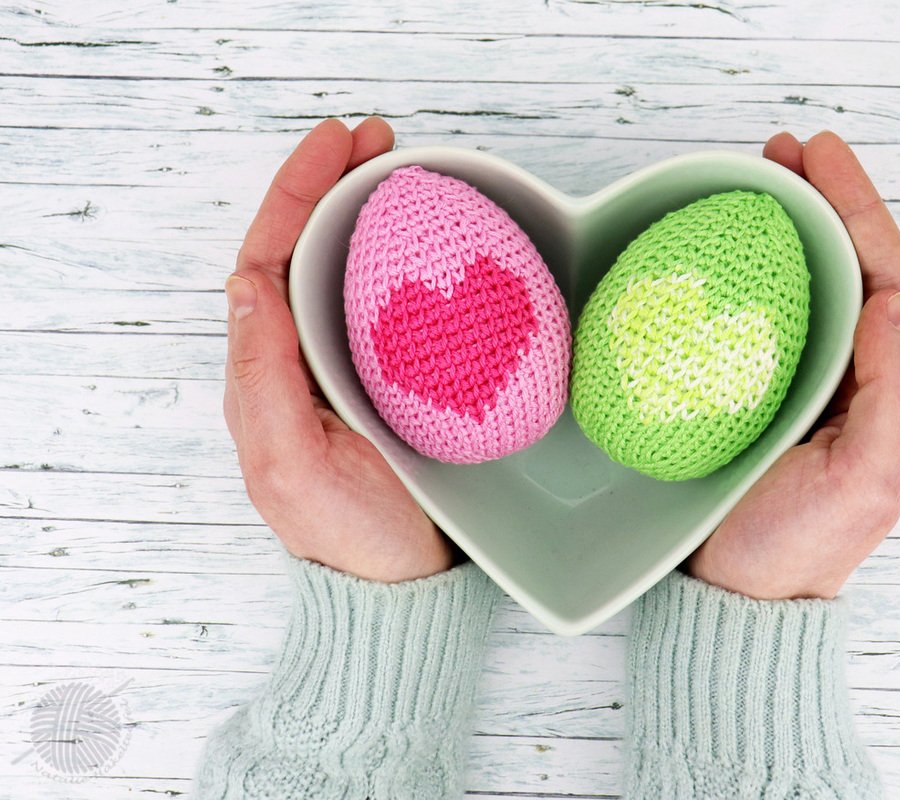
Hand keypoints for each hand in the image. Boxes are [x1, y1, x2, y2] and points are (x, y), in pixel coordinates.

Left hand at [223, 117, 455, 582]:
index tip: (336, 145)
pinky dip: (406, 262)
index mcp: (268, 372)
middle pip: (307, 251)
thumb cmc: (346, 534)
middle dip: (333, 187)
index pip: (269, 260)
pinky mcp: (397, 381)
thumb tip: (246, 282)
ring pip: (349, 271)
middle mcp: (303, 360)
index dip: (294, 195)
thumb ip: (262, 379)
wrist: (404, 583)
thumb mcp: (289, 465)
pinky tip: (432, 243)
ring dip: (369, 214)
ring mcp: (351, 368)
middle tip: (378, 139)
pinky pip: (392, 306)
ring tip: (403, 169)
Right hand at [686, 130, 899, 599]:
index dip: (859, 211)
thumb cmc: (799, 547)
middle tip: (784, 151)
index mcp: (887, 388)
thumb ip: (894, 400)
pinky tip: (720, 251)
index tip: (820, 159)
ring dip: (788, 227)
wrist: (734, 594)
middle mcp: (849, 374)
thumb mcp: (866, 484)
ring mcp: (798, 379)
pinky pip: (756, 317)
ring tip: (757, 178)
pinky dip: (745, 272)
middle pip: (848, 266)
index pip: (884, 277)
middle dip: (825, 201)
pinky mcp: (748, 390)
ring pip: (804, 284)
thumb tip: (889, 307)